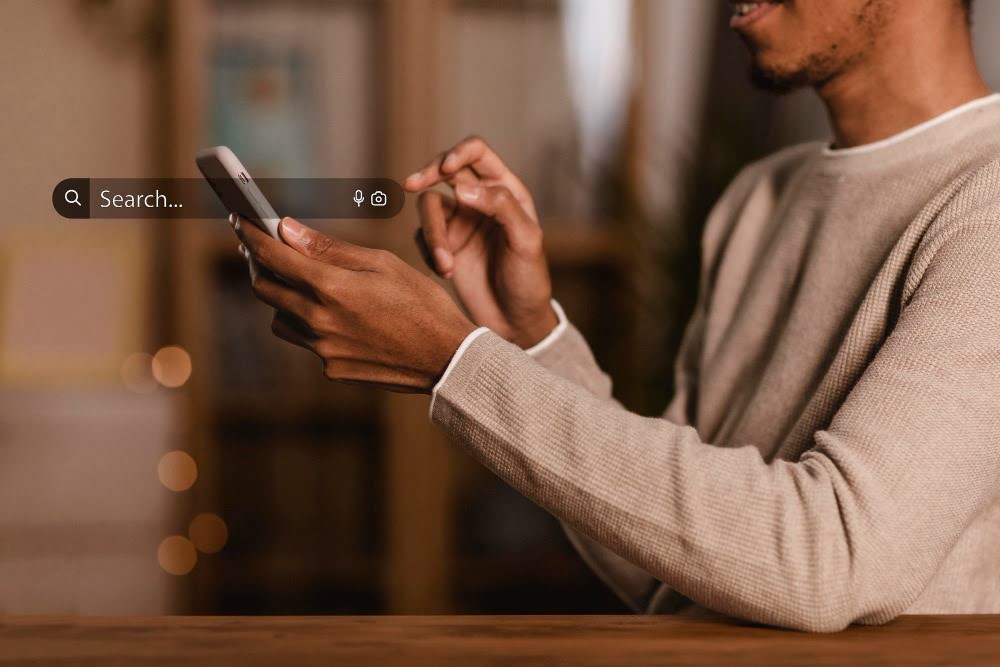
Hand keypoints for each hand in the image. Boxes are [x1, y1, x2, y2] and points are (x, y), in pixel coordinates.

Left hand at [232, 214, 476, 392]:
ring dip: (284, 300)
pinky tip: (339, 318)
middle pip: (265, 289)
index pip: (273, 256)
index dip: (251, 235)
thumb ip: (331, 249)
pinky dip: (312, 326)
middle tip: (266, 250)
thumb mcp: (382, 264)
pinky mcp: (331, 369)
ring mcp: (322, 350)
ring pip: (281, 319)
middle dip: (260, 265)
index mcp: (331, 287)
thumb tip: (288, 230)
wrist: (446, 359)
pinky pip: (307, 342)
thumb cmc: (421, 303)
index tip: (240, 221)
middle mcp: (319, 321)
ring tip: (307, 287)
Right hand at [404, 136, 558, 349]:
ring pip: (429, 206)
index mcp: (506, 190)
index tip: (445, 170)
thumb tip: (461, 188)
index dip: (458, 153)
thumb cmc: (529, 280)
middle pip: (445, 171)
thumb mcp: (526, 241)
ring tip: (446, 265)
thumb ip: (500, 207)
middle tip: (411, 185)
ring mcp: (459, 223)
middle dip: (427, 175)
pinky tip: (445, 273)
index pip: (477, 154)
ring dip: (432, 234)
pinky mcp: (444, 246)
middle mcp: (479, 201)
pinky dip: (428, 252)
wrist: (515, 322)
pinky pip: (422, 236)